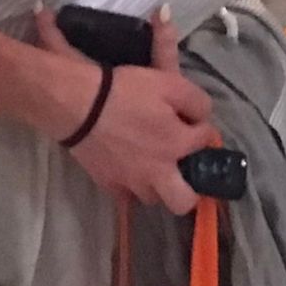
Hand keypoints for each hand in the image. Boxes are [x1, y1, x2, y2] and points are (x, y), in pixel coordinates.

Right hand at [33, 6, 217, 213]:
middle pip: (185, 201)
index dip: (203, 127)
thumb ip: (195, 101)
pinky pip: (124, 196)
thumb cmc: (127, 91)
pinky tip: (128, 170)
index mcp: (177, 144)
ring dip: (158, 185)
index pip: (205, 140)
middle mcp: (158, 171)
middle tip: (182, 168)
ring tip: (153, 166)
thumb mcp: (169, 83)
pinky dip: (129, 188)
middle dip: (190, 189)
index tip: (194, 121)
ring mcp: (131, 183)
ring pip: (153, 199)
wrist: (80, 105)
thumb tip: (202, 117)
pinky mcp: (108, 185)